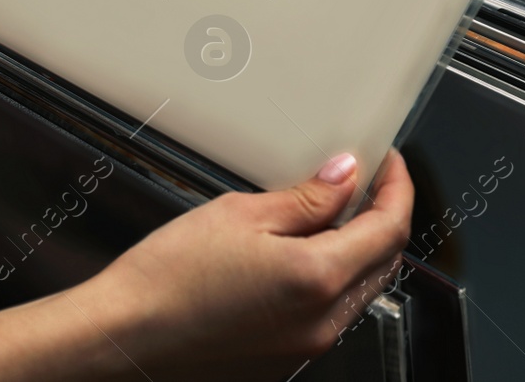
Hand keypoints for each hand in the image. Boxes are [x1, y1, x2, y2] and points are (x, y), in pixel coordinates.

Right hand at [69, 150, 412, 381]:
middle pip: (383, 263)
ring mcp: (307, 347)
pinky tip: (298, 256)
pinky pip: (329, 314)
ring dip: (357, 250)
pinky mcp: (285, 361)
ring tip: (328, 213)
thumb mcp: (239, 214)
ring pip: (358, 290)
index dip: (397, 189)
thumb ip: (304, 197)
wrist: (127, 335)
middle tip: (363, 181)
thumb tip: (344, 177)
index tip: (388, 164)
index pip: (389, 229)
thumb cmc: (168, 278)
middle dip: (382, 217)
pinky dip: (329, 280)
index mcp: (318, 279)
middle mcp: (323, 322)